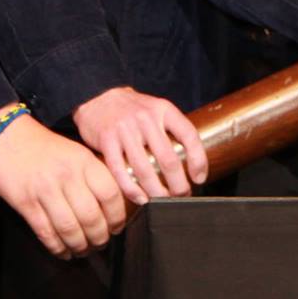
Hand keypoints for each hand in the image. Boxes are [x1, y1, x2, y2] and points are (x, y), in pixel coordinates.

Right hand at [0, 108, 126, 256]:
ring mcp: (45, 190)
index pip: (110, 194)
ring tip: (84, 250)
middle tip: (101, 243)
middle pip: (92, 217)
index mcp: (83, 161)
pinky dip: (57, 247)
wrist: (6, 136)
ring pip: (70, 229)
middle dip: (100, 237)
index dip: (117, 216)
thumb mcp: (75, 152)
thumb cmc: (42, 146)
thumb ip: (92, 173)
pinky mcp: (26, 203)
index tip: (117, 227)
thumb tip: (111, 202)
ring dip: (80, 246)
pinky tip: (64, 251)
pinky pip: (46, 232)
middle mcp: (67, 176)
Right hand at [73, 86, 210, 203]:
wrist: (97, 97)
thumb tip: (192, 161)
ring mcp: (125, 129)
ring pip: (145, 170)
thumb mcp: (156, 109)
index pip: (188, 135)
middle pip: (168, 159)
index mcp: (163, 109)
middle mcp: (146, 118)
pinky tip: (140, 199)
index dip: (198, 160)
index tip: (199, 178)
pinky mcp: (107, 141)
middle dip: (178, 185)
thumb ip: (171, 129)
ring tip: (163, 201)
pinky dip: (132, 190)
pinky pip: (121, 171)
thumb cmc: (132, 109)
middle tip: (182, 195)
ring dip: (157, 192)